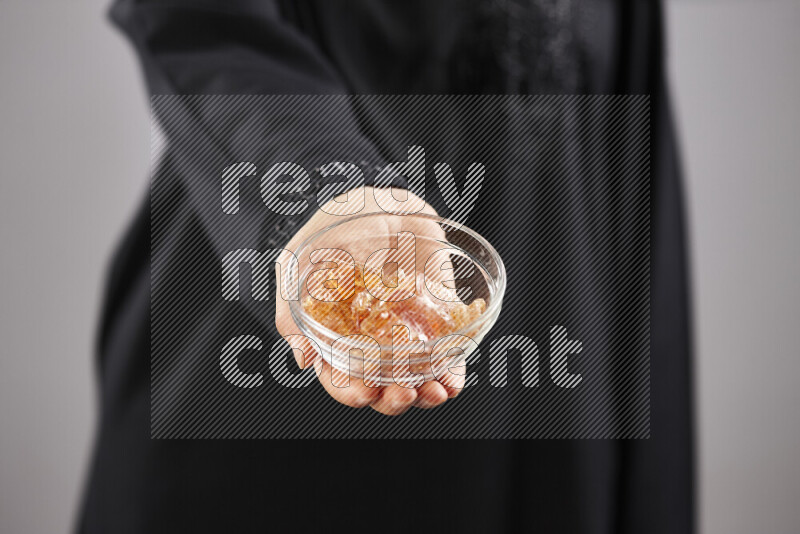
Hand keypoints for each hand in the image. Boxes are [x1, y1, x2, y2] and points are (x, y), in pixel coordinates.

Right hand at [274, 186, 465, 414]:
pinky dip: (453, 373)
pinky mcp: (436, 318)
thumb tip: (304, 359)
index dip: (350, 392)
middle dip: (391, 399)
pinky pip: (447, 353)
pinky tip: (453, 381)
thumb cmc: (331, 232)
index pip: (340, 378)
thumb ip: (292, 311)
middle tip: (401, 394)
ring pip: (416, 377)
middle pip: (381, 386)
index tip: (363, 393)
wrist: (377, 201)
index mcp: (336, 337)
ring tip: (434, 392)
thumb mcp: (297, 266)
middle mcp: (371, 342)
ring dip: (426, 393)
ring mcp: (405, 332)